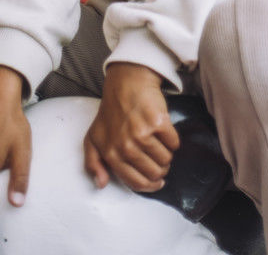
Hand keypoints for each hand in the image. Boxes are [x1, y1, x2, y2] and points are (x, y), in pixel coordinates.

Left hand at [83, 62, 179, 192]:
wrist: (126, 82)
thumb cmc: (111, 111)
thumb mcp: (93, 138)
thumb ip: (93, 163)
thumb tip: (101, 184)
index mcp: (111, 154)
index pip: (136, 182)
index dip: (150, 186)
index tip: (157, 182)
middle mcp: (127, 147)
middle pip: (154, 173)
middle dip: (160, 169)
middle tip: (158, 158)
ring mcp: (143, 134)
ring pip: (166, 159)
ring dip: (166, 154)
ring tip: (160, 143)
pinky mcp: (158, 122)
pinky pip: (174, 143)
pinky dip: (172, 140)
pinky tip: (164, 132)